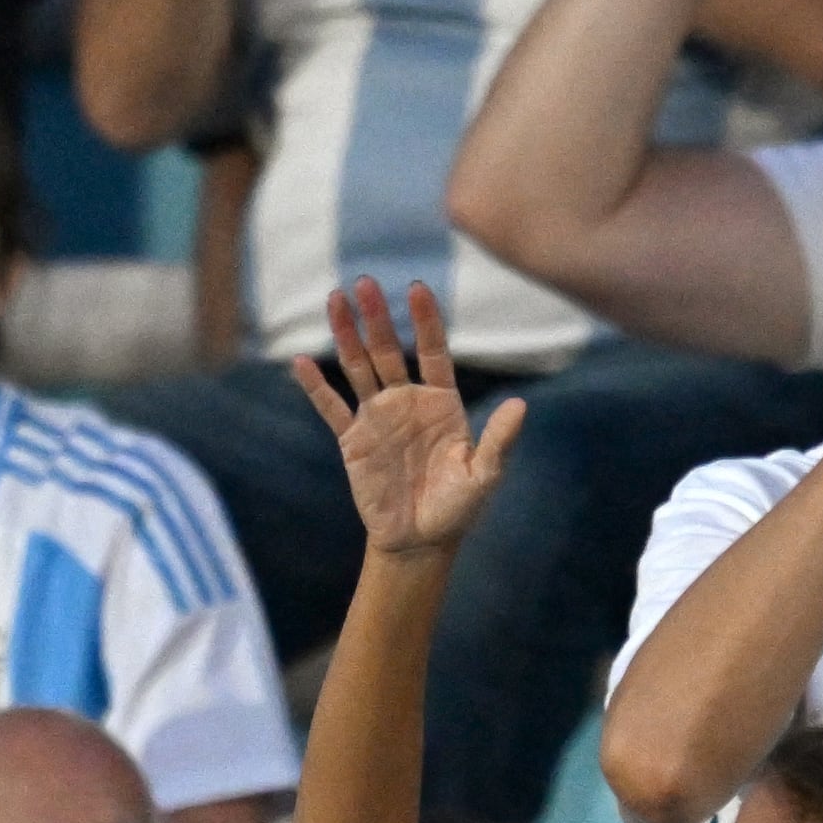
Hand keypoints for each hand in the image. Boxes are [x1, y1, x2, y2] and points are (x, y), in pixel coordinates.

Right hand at [294, 282, 532, 555]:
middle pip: (388, 350)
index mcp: (441, 402)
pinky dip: (316, 386)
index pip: (432, 351)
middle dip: (376, 318)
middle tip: (363, 282)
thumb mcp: (484, 474)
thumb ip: (499, 440)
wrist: (421, 541)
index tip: (416, 289)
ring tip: (334, 300)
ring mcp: (377, 417)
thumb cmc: (458, 508)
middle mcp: (407, 401)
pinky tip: (301, 362)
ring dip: (345, 335)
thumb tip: (522, 406)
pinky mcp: (352, 439)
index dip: (424, 321)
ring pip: (358, 367)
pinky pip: (331, 407)